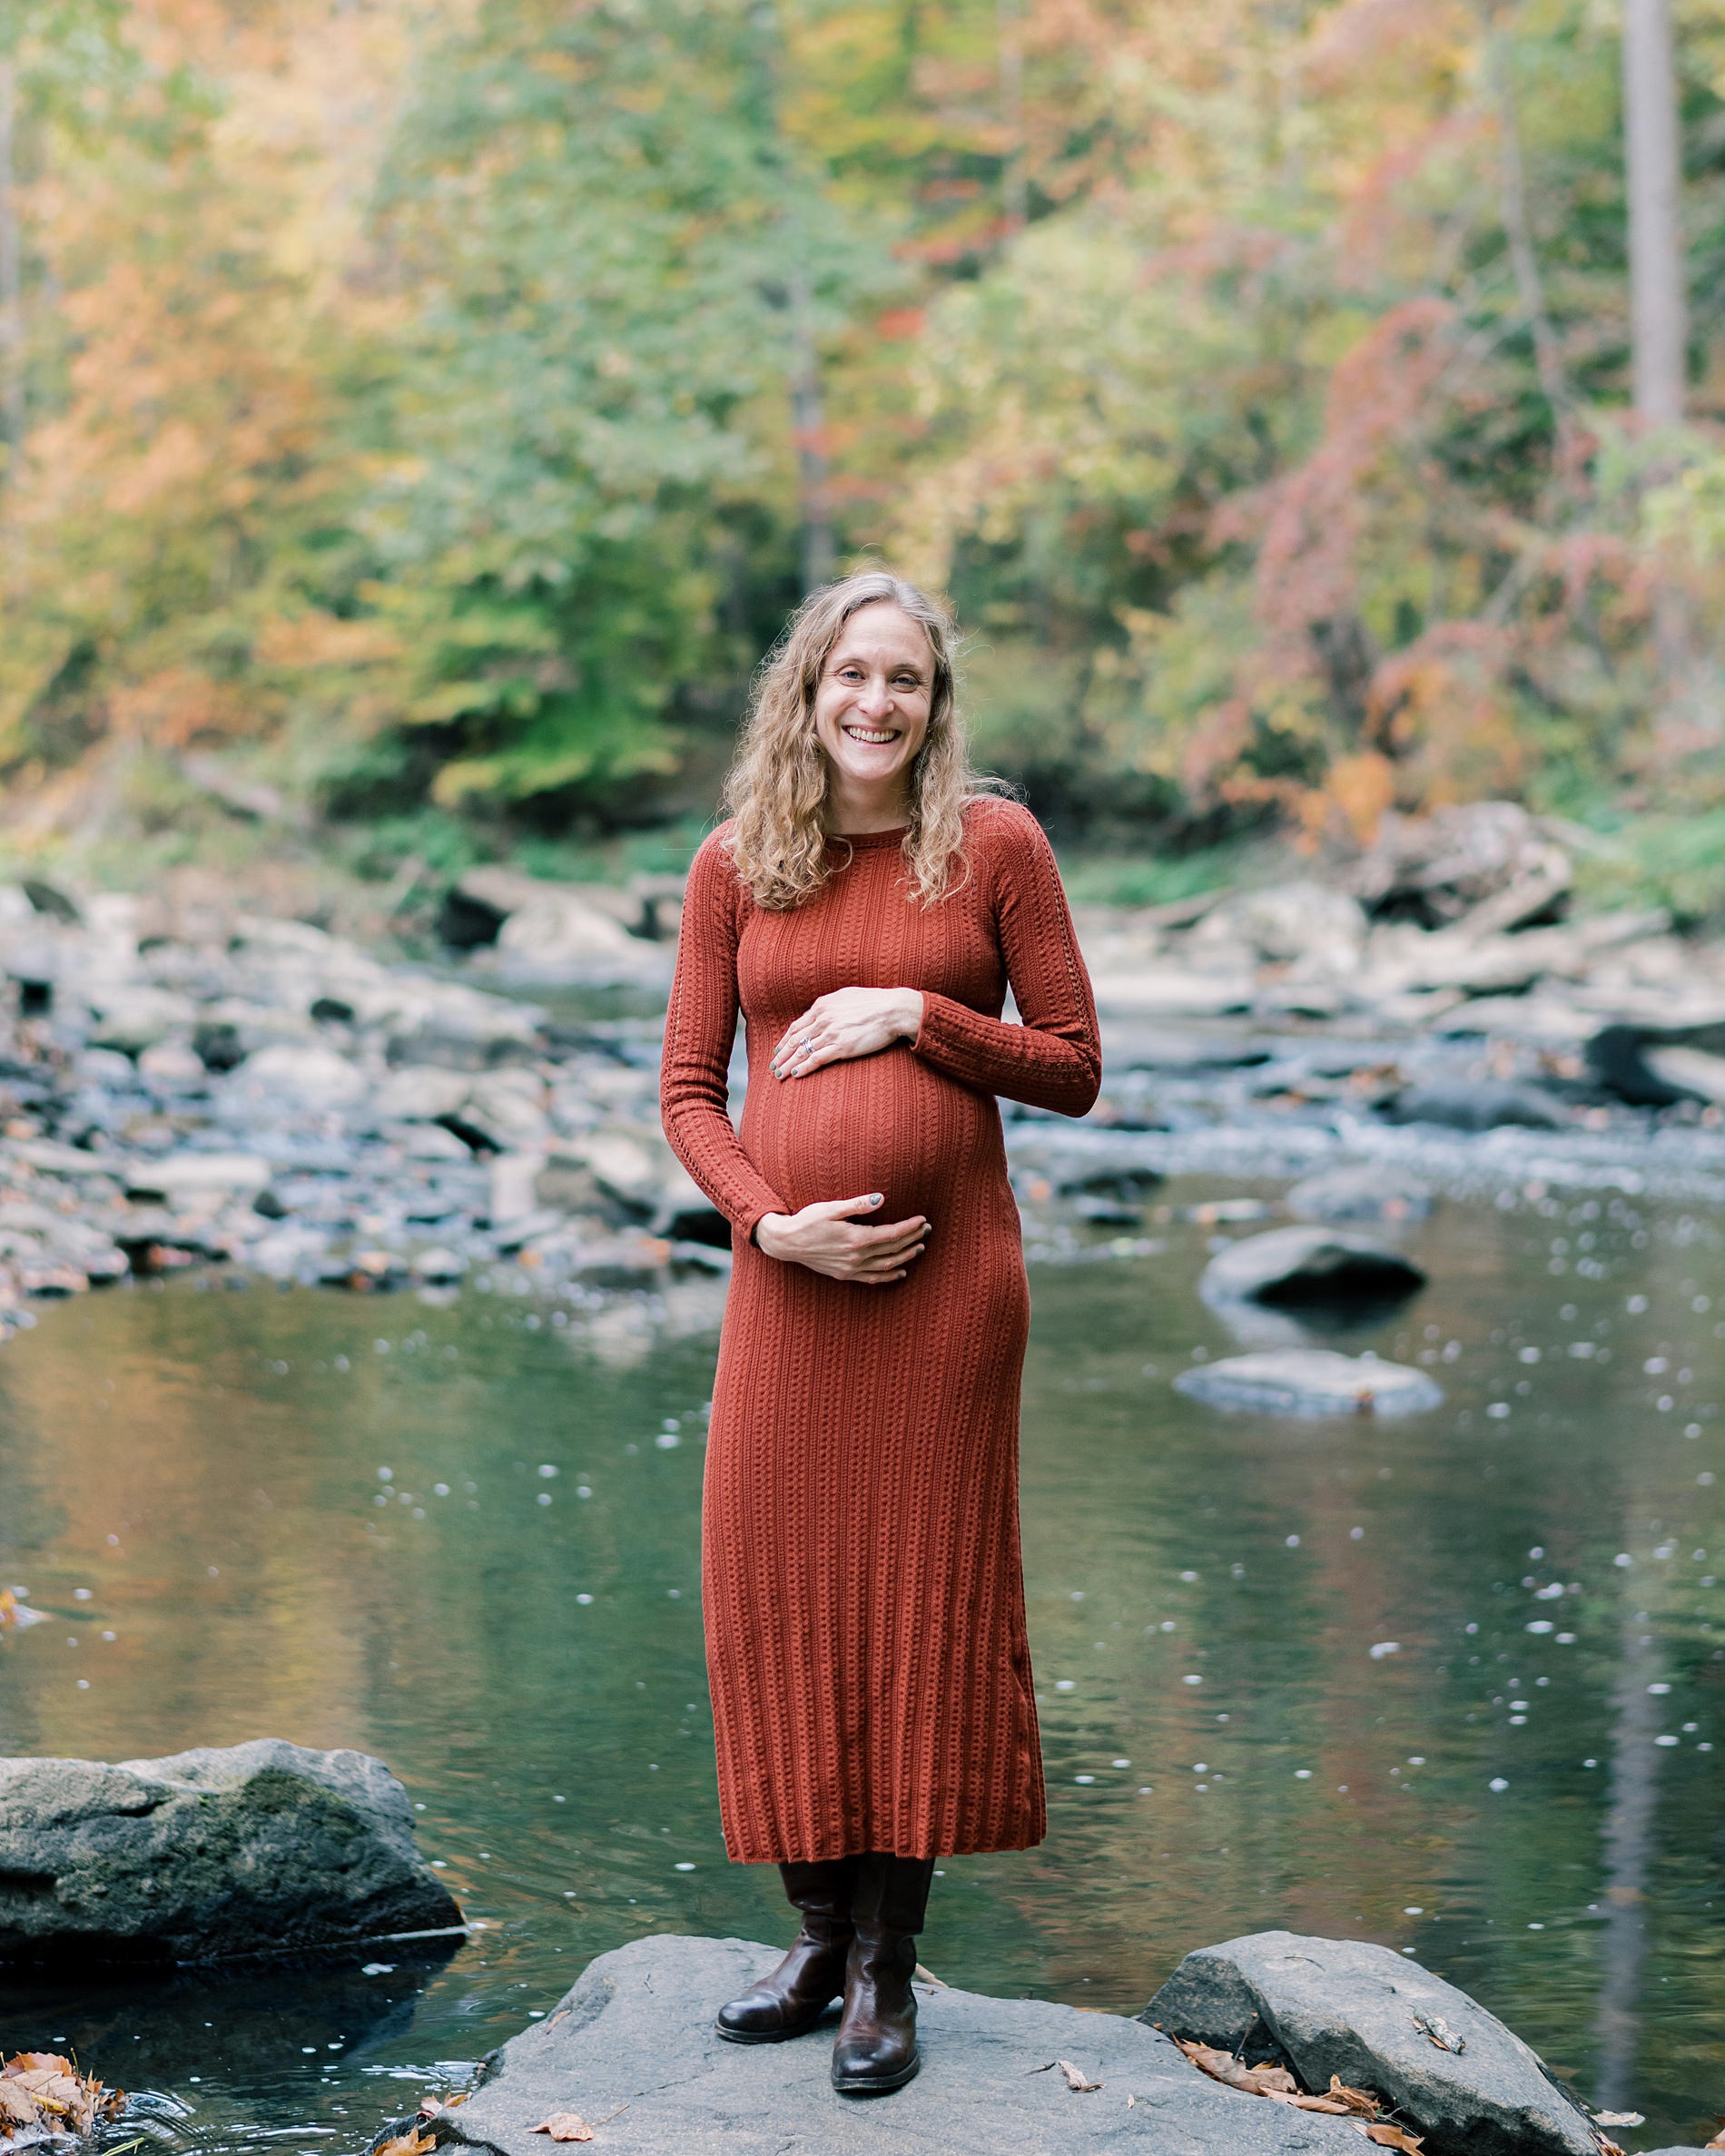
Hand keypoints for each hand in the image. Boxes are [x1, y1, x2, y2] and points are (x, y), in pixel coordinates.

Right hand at [755, 1193, 929, 1284]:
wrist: (786, 1242)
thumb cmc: (807, 1220)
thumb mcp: (831, 1208)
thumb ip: (858, 1205)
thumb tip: (882, 1198)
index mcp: (856, 1239)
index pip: (891, 1234)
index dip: (909, 1228)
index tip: (922, 1220)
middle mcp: (856, 1257)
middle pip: (892, 1249)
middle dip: (912, 1239)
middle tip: (927, 1230)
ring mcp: (851, 1268)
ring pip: (886, 1265)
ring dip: (905, 1257)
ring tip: (920, 1248)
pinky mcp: (844, 1275)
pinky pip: (873, 1279)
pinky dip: (889, 1276)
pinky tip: (900, 1273)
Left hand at [769, 986, 923, 1079]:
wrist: (893, 1009)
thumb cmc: (874, 1002)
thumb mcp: (846, 996)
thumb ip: (829, 1006)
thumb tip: (820, 1012)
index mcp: (821, 1006)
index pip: (796, 1026)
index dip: (785, 1040)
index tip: (778, 1049)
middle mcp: (822, 1019)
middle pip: (795, 1040)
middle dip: (781, 1055)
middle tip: (772, 1066)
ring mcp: (831, 1033)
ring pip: (802, 1052)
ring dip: (788, 1065)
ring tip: (779, 1075)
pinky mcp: (842, 1047)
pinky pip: (817, 1060)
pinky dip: (804, 1068)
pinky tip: (796, 1074)